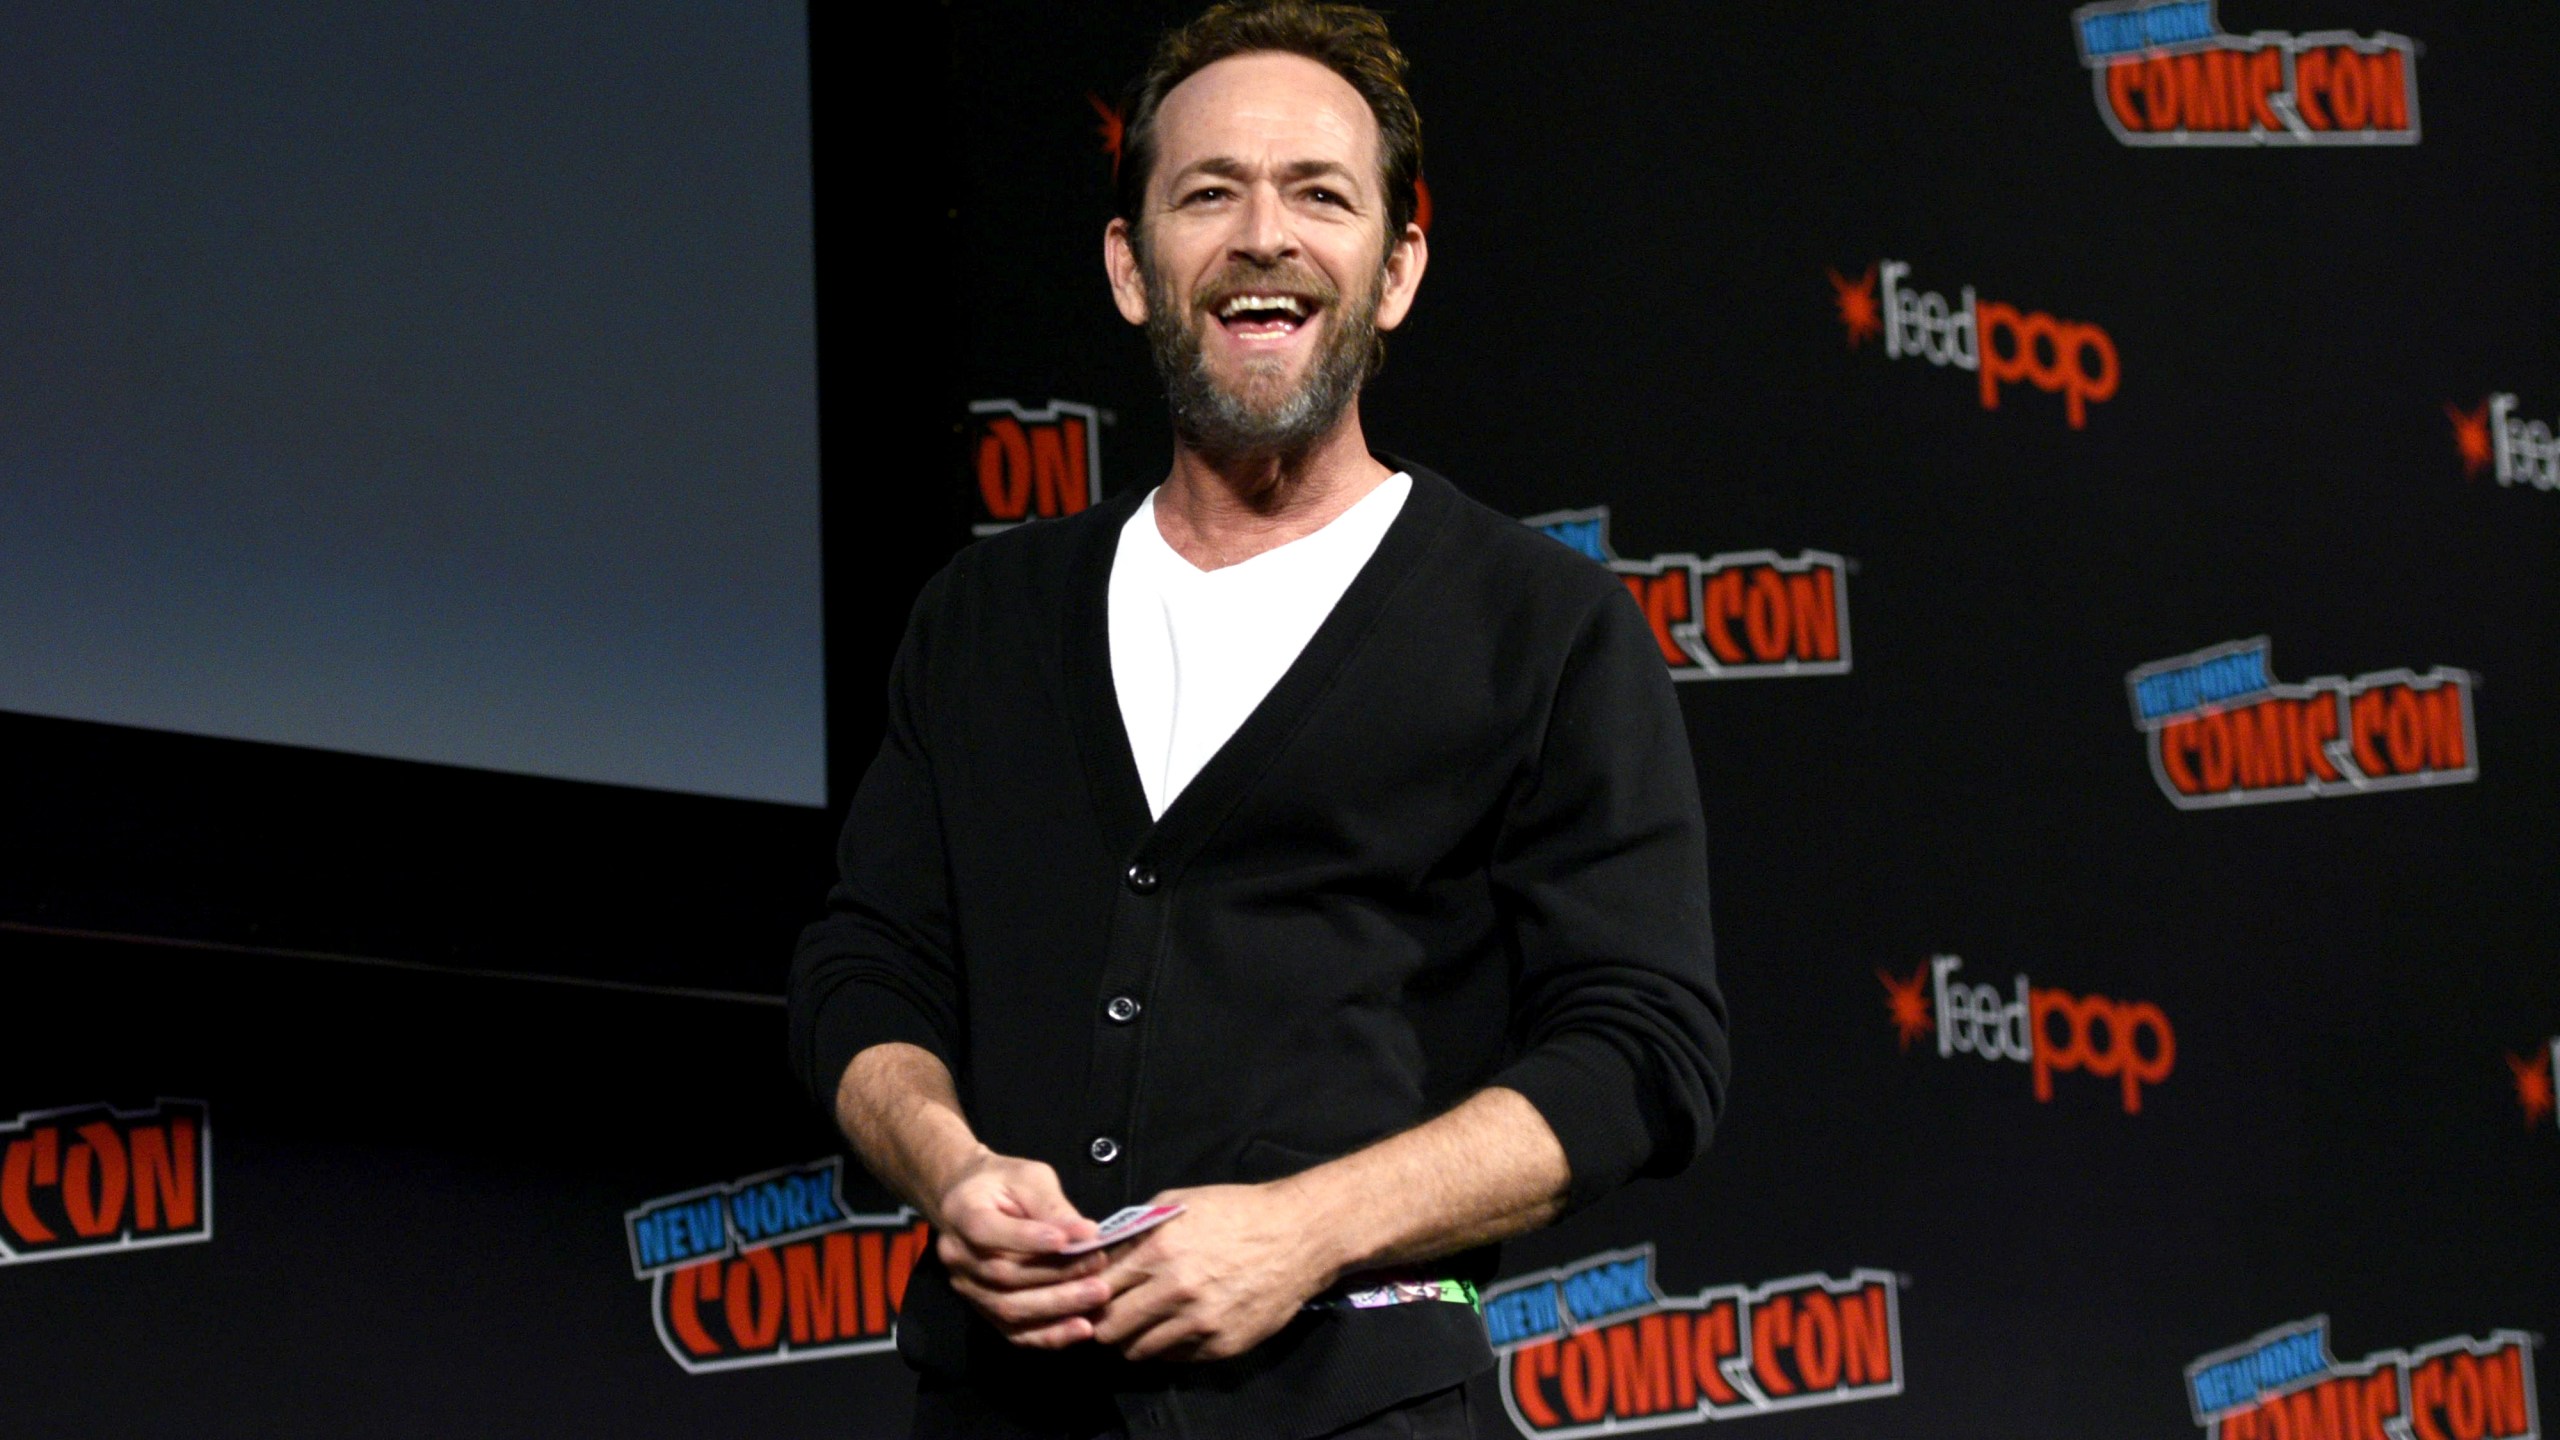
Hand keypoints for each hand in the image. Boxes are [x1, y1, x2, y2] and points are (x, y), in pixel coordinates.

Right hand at [933, 1150, 1108, 1347]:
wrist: (969, 1200)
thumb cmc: (1003, 1182)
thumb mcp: (1028, 1178)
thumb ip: (1052, 1206)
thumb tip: (1087, 1234)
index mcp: (962, 1213)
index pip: (986, 1230)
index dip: (1027, 1239)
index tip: (1067, 1239)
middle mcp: (957, 1257)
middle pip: (1003, 1275)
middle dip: (1055, 1274)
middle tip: (1098, 1266)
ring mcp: (967, 1288)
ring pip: (1009, 1308)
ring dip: (1058, 1306)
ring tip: (1098, 1294)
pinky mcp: (983, 1310)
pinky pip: (1015, 1332)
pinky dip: (1049, 1334)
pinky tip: (1082, 1328)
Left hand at [1091, 1183, 1334, 1361]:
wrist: (1298, 1235)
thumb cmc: (1238, 1212)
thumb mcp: (1178, 1203)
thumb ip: (1135, 1229)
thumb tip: (1101, 1250)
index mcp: (1158, 1251)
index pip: (1098, 1289)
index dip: (1089, 1292)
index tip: (1092, 1292)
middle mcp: (1175, 1291)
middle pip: (1110, 1329)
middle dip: (1105, 1322)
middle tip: (1113, 1313)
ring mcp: (1200, 1322)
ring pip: (1138, 1350)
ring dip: (1134, 1338)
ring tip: (1144, 1322)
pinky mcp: (1221, 1345)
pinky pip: (1175, 1357)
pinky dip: (1168, 1345)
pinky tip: (1177, 1325)